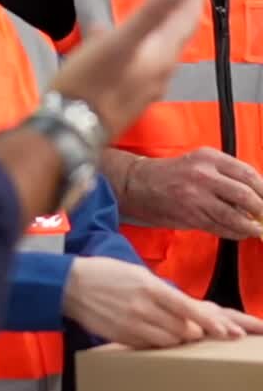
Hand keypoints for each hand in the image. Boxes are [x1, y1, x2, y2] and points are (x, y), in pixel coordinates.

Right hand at [51, 0, 208, 141]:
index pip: (185, 20)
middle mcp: (159, 72)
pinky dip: (143, 43)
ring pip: (162, 49)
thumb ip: (151, 13)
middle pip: (178, 35)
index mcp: (160, 56)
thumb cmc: (91, 84)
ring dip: (162, 25)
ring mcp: (144, 86)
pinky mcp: (128, 95)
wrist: (70, 128)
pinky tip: (122, 40)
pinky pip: (145, 62)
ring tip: (156, 8)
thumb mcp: (120, 41)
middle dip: (179, 8)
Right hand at [62, 256, 262, 347]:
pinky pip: (150, 346)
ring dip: (178, 338)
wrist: (70, 285)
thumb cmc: (106, 273)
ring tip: (176, 330)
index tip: (229, 333)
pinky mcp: (122, 337)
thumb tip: (185, 310)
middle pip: (182, 329)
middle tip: (205, 331)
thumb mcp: (136, 273)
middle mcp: (143, 308)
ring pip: (169, 341)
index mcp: (149, 287)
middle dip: (195, 331)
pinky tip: (155, 335)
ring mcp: (132, 325)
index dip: (210, 323)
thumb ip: (161, 292)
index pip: (187, 308)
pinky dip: (158, 343)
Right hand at [125, 148, 262, 238]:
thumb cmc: (172, 174)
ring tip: (257, 229)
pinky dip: (235, 232)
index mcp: (209, 157)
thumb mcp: (200, 163)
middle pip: (245, 195)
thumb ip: (226, 175)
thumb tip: (255, 194)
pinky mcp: (191, 216)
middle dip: (261, 209)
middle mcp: (203, 175)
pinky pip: (220, 227)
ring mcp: (196, 197)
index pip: (247, 174)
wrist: (139, 184)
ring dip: (250, 226)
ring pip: (234, 215)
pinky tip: (240, 232)